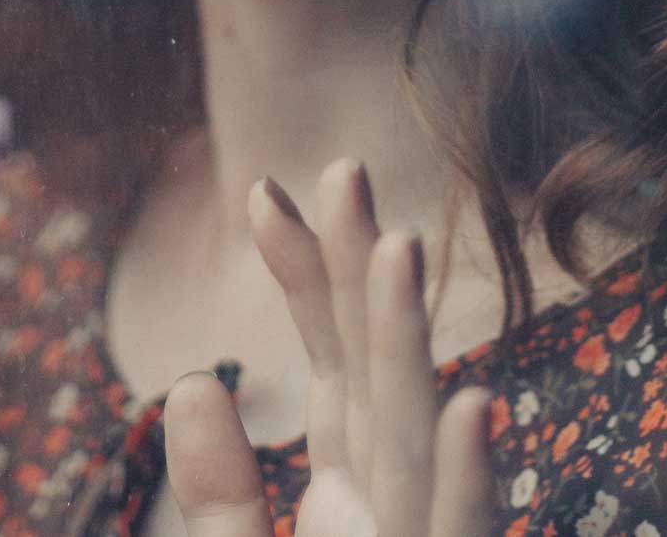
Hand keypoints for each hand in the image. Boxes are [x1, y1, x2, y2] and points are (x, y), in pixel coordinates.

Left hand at [163, 159, 493, 536]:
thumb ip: (217, 497)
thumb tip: (192, 382)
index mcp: (353, 496)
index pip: (336, 365)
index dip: (306, 277)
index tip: (263, 192)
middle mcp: (393, 505)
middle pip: (374, 372)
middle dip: (359, 271)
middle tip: (342, 166)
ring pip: (410, 437)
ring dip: (406, 340)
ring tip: (396, 244)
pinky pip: (454, 535)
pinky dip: (466, 479)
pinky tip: (474, 405)